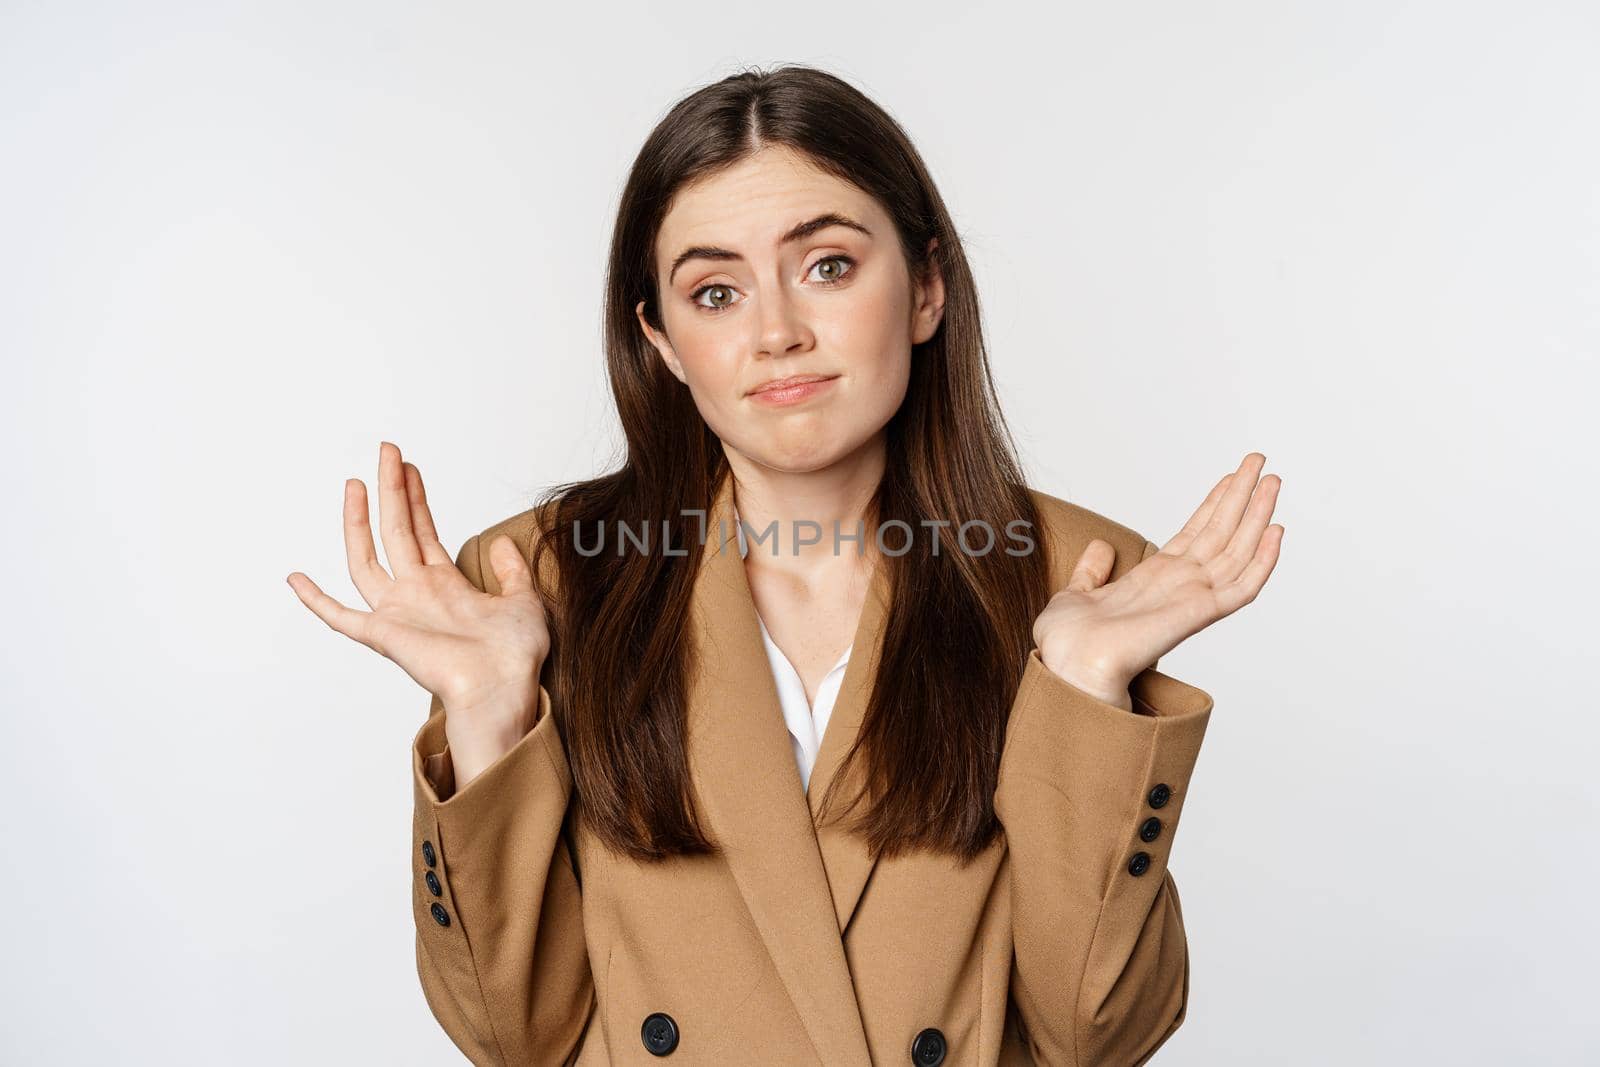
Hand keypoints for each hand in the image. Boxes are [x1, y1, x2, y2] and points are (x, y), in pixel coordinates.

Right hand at [286, 441, 550, 777]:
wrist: (505, 689)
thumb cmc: (516, 657)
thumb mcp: (524, 601)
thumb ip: (512, 572)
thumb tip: (502, 541)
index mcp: (446, 586)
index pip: (423, 531)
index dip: (415, 498)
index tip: (408, 466)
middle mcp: (417, 595)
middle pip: (396, 531)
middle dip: (392, 490)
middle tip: (388, 451)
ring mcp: (397, 613)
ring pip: (367, 558)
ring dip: (359, 521)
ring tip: (357, 482)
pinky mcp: (384, 636)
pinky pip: (341, 617)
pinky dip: (317, 600)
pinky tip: (295, 578)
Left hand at [1032, 451, 1283, 706]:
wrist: (1066, 666)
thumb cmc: (1067, 644)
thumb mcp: (1078, 594)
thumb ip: (1093, 571)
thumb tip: (1102, 546)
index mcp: (1154, 581)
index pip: (1195, 534)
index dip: (1214, 504)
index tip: (1230, 476)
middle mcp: (1178, 587)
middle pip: (1221, 534)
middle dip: (1242, 497)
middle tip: (1260, 461)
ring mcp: (1192, 600)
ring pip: (1237, 552)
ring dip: (1257, 516)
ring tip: (1273, 481)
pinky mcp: (1198, 614)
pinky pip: (1240, 587)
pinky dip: (1262, 561)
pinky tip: (1276, 531)